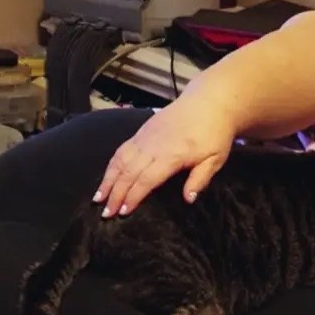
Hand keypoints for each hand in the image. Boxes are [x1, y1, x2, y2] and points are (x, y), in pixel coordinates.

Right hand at [93, 101, 236, 216]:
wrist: (208, 102)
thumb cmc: (214, 133)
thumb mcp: (215, 158)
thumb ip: (200, 179)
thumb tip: (188, 199)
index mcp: (172, 155)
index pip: (146, 179)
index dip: (133, 196)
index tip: (123, 212)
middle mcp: (153, 146)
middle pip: (128, 172)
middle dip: (115, 193)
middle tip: (106, 213)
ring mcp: (145, 137)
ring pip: (120, 160)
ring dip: (108, 180)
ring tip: (98, 198)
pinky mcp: (142, 131)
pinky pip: (122, 149)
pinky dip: (111, 165)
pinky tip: (106, 177)